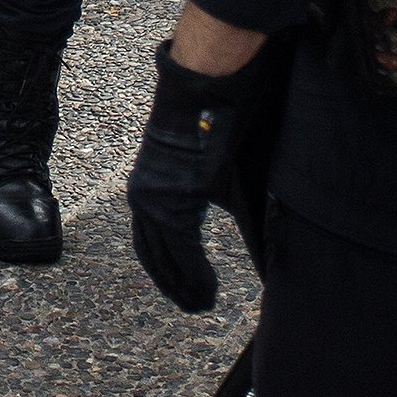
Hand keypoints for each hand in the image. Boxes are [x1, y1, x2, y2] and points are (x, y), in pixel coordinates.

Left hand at [128, 42, 263, 315]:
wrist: (209, 88)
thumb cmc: (221, 121)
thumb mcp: (221, 175)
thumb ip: (227, 209)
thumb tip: (250, 237)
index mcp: (153, 187)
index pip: (153, 242)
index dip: (168, 271)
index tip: (185, 292)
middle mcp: (146, 195)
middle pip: (154, 255)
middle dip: (173, 285)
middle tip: (194, 308)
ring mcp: (155, 198)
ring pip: (165, 257)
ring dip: (183, 286)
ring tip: (202, 305)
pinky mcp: (172, 199)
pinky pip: (180, 249)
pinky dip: (193, 273)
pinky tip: (206, 292)